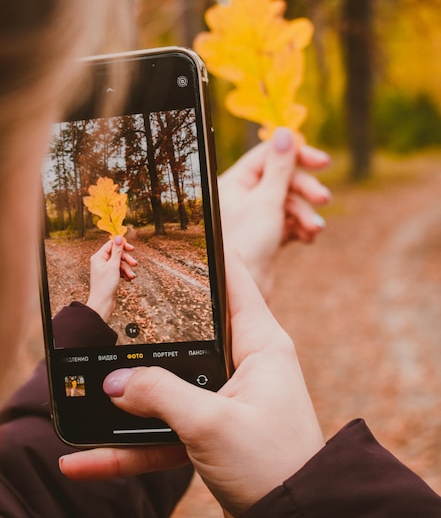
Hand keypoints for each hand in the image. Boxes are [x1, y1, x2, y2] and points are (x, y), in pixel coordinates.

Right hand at [60, 252, 324, 516]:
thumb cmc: (274, 464)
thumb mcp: (213, 425)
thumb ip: (160, 396)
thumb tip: (115, 383)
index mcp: (261, 345)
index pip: (236, 283)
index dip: (212, 255)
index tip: (187, 231)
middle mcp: (246, 365)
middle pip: (193, 332)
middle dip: (153, 327)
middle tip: (117, 304)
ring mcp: (227, 399)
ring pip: (171, 387)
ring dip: (131, 400)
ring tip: (88, 393)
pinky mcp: (214, 432)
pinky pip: (167, 432)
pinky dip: (133, 446)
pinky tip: (91, 458)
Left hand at [86, 236, 136, 321]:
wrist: (102, 304)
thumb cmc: (105, 285)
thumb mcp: (113, 266)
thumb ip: (117, 251)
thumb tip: (119, 237)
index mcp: (98, 257)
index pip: (112, 245)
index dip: (122, 246)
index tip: (133, 249)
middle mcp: (100, 261)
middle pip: (117, 254)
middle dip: (127, 259)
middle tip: (135, 264)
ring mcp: (105, 269)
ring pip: (119, 263)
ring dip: (127, 269)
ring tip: (132, 277)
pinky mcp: (109, 276)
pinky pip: (119, 271)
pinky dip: (125, 274)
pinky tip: (128, 280)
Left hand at [219, 127, 330, 296]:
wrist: (244, 292)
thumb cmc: (248, 244)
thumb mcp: (268, 200)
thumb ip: (280, 166)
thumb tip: (286, 131)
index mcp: (235, 181)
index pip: (269, 154)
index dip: (297, 154)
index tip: (323, 161)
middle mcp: (244, 195)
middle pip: (283, 178)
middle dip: (305, 190)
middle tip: (324, 198)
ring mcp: (257, 215)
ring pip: (290, 202)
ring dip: (306, 213)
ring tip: (314, 230)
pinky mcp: (268, 234)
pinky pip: (291, 221)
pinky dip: (302, 227)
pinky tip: (308, 238)